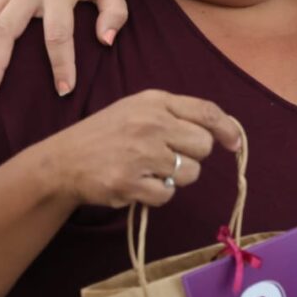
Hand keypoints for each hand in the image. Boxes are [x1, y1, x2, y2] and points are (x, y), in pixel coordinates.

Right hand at [41, 90, 240, 208]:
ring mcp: (140, 154)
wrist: (61, 161)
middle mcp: (150, 124)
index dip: (228, 129)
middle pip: (204, 145)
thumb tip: (223, 132)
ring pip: (190, 172)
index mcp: (156, 102)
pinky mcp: (129, 183)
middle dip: (193, 154)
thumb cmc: (107, 134)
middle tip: (170, 156)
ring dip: (176, 177)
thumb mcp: (139, 109)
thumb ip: (177, 114)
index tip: (235, 143)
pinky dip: (157, 194)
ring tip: (150, 170)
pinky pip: (168, 195)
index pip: (207, 111)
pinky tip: (138, 183)